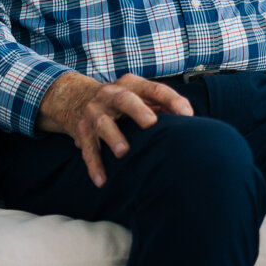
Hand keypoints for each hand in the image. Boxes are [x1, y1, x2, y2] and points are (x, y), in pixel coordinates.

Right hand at [37, 72, 194, 187]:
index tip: (187, 115)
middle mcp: (111, 95)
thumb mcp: (140, 96)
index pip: (155, 89)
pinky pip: (88, 149)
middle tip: (150, 123)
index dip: (172, 101)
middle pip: (125, 100)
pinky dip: (94, 165)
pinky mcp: (82, 132)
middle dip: (138, 110)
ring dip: (113, 137)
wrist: (75, 99)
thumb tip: (190, 122)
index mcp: (131, 85)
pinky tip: (102, 180)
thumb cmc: (121, 101)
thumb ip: (163, 106)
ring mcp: (95, 113)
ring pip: (103, 124)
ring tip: (123, 152)